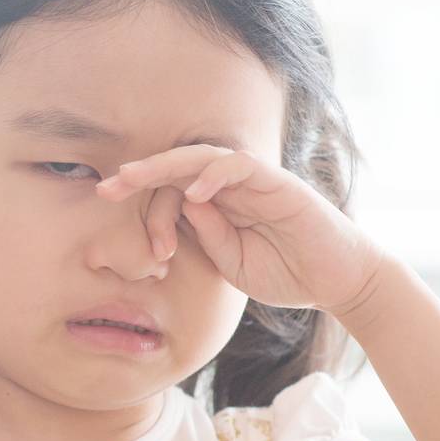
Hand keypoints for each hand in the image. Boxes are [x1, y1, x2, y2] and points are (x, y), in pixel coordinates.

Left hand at [94, 144, 386, 319]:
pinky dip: (214, 174)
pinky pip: (240, 166)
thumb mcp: (228, 262)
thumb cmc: (283, 273)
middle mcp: (231, 186)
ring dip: (164, 166)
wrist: (336, 283)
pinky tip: (193, 193)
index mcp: (216, 204)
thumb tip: (182, 206)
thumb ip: (205, 236)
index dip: (144, 208)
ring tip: (131, 178)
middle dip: (139, 174)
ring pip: (203, 157)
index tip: (124, 232)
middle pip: (178, 166)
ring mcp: (254, 181)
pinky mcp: (278, 184)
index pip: (170, 191)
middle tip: (103, 187)